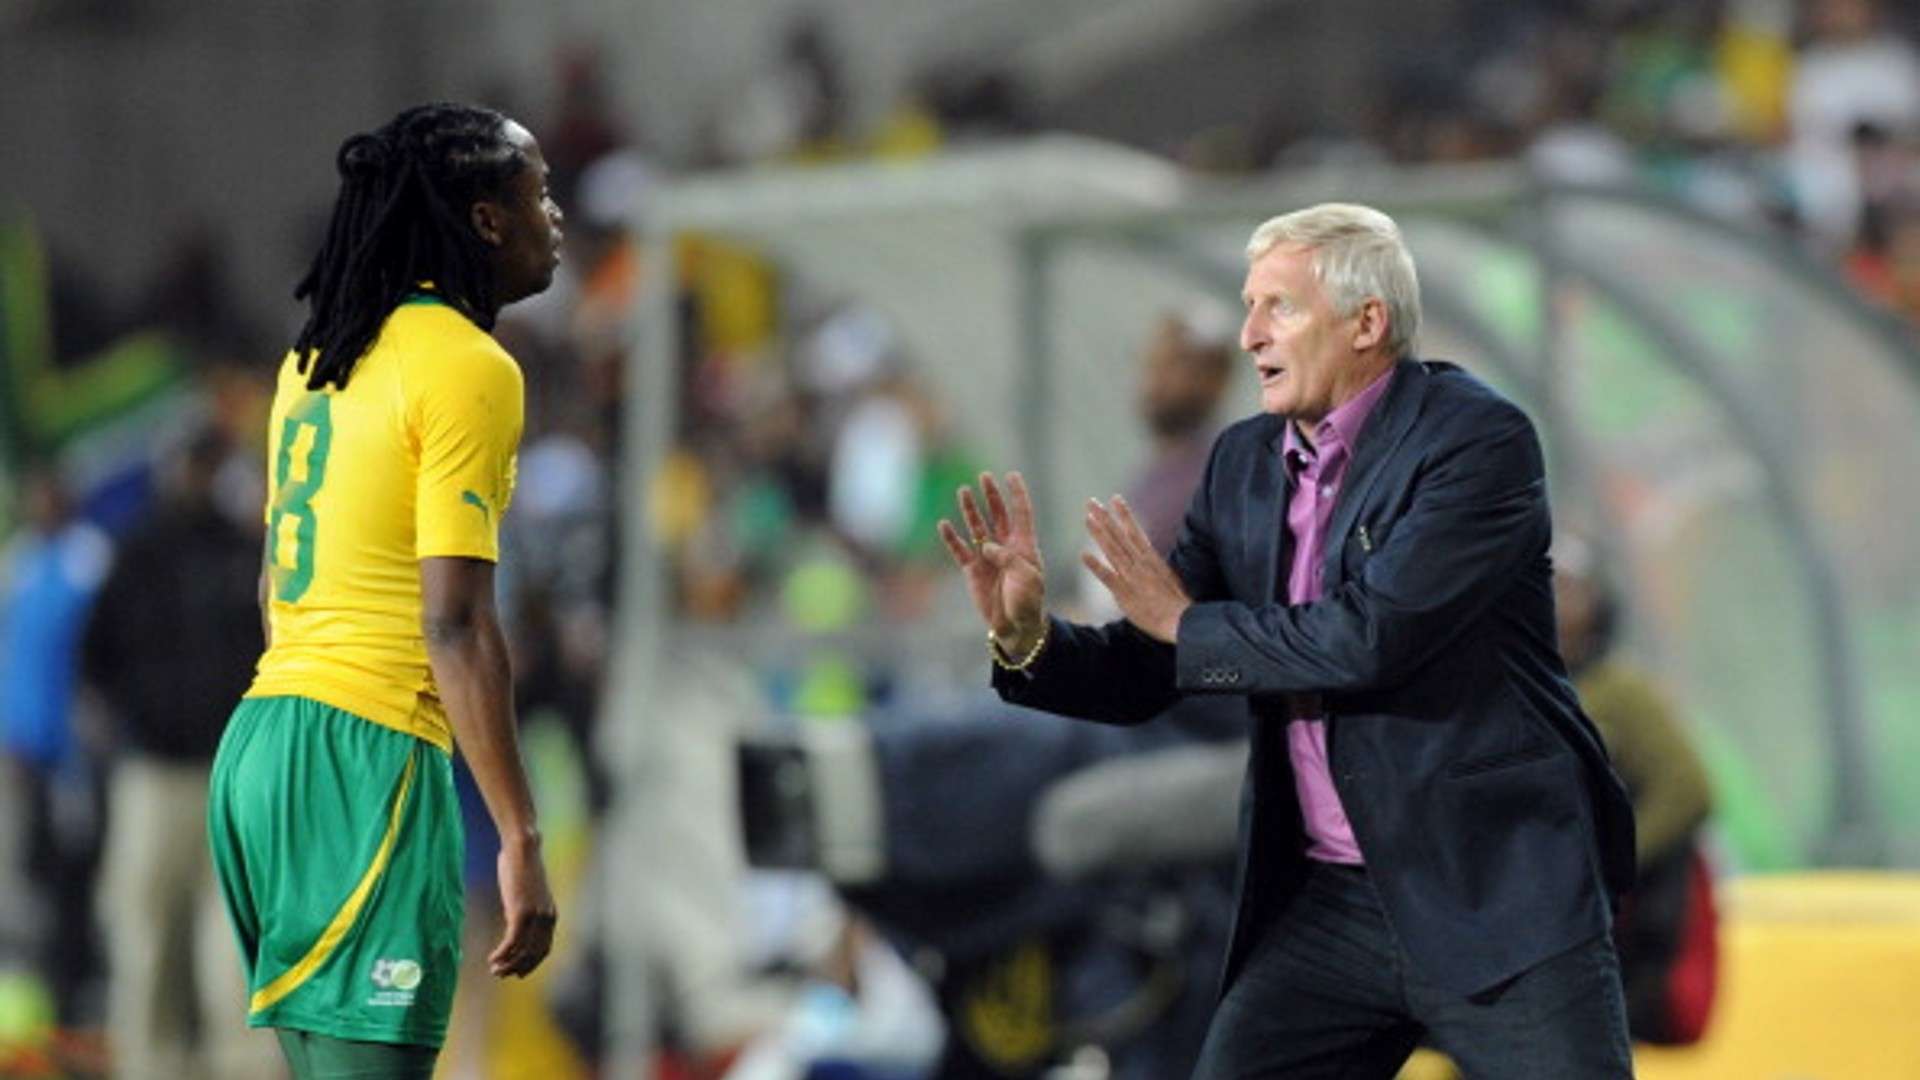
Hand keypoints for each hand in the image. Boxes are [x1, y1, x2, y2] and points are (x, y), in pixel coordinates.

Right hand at [490, 837, 556, 977]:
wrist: (522, 848)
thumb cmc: (521, 867)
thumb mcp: (526, 894)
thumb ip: (524, 910)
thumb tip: (513, 922)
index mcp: (551, 915)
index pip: (544, 949)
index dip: (531, 964)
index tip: (518, 973)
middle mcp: (547, 918)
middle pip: (534, 954)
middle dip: (517, 968)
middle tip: (500, 974)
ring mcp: (536, 916)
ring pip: (523, 951)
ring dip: (507, 964)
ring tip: (494, 969)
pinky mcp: (522, 912)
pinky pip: (512, 942)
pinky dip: (502, 954)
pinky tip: (492, 958)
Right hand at [938, 471, 1046, 650]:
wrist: (1015, 626)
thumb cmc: (1028, 601)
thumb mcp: (1027, 577)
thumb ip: (1008, 558)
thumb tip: (987, 545)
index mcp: (1024, 546)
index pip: (1022, 513)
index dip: (1017, 494)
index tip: (1012, 475)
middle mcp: (1005, 546)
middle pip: (997, 514)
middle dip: (991, 496)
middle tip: (984, 477)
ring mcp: (987, 557)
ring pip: (977, 527)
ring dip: (970, 510)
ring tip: (963, 491)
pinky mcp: (972, 570)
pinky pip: (960, 550)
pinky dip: (952, 537)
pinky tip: (944, 524)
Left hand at [1082, 495, 1189, 642]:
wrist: (1182, 621)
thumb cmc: (1177, 602)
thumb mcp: (1168, 576)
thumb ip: (1154, 565)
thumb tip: (1147, 556)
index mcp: (1151, 559)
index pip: (1135, 531)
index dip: (1124, 514)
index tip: (1115, 498)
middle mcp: (1140, 564)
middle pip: (1119, 536)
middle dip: (1105, 518)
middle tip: (1091, 502)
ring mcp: (1131, 577)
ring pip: (1112, 550)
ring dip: (1099, 534)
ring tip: (1087, 519)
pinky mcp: (1124, 593)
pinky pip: (1108, 578)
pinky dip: (1096, 566)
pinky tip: (1084, 555)